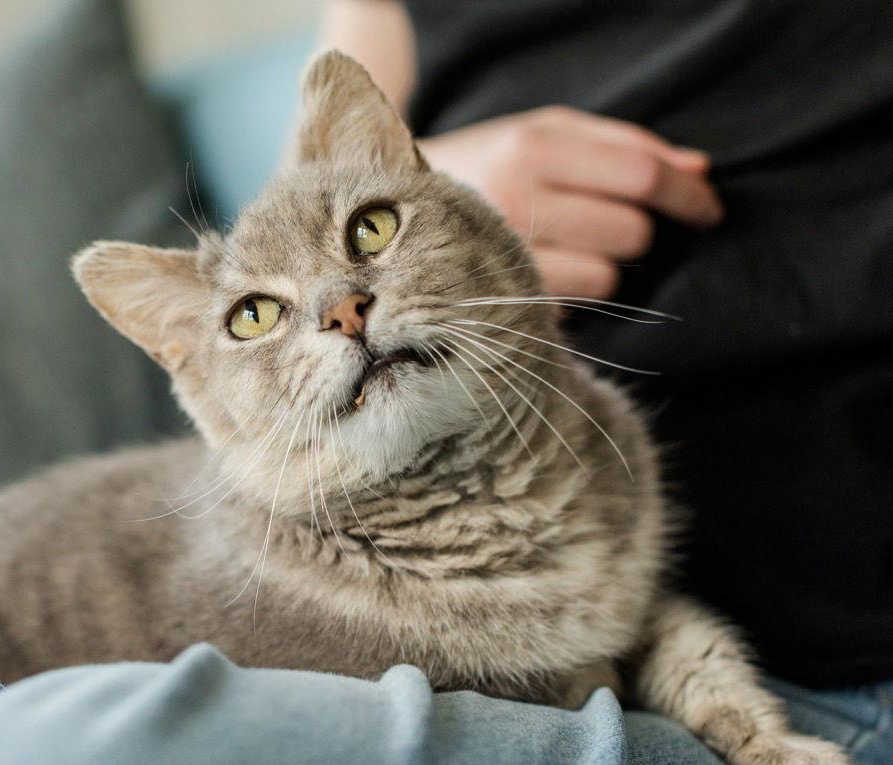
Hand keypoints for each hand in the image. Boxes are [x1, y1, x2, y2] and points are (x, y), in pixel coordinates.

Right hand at [418, 106, 722, 297]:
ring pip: (608, 274)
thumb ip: (624, 145)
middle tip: (598, 223)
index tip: (708, 208)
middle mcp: (515, 198)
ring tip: (559, 246)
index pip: (641, 176)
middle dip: (632, 229)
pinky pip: (572, 304)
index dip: (687, 195)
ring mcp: (501, 255)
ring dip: (601, 264)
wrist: (386, 211)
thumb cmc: (483, 166)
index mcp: (531, 146)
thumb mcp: (544, 132)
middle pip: (632, 230)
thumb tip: (701, 169)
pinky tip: (541, 272)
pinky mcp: (496, 299)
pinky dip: (571, 291)